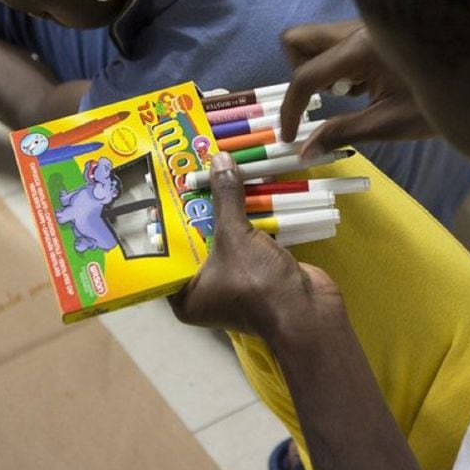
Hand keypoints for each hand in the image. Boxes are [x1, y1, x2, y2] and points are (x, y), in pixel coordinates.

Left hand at [168, 153, 345, 343]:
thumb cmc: (257, 283)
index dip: (165, 223)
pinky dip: (249, 219)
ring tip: (215, 174)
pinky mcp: (259, 271)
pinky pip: (247, 239)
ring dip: (226, 210)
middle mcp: (206, 290)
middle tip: (188, 175)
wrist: (307, 310)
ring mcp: (235, 281)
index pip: (166, 255)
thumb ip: (226, 198)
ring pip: (225, 238)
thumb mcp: (235, 236)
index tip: (163, 193)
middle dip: (198, 209)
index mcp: (186, 295)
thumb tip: (219, 159)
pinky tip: (246, 190)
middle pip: (197, 241)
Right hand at [278, 21, 433, 157]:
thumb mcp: (389, 123)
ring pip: (317, 39)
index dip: (291, 109)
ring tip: (356, 93)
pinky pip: (339, 44)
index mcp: (361, 48)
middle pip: (299, 40)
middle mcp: (358, 28)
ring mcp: (367, 27)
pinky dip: (341, 66)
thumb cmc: (439, 102)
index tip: (290, 135)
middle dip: (299, 73)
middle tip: (326, 100)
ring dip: (321, 70)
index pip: (306, 75)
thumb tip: (305, 151)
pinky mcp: (376, 32)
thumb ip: (342, 133)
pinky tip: (371, 84)